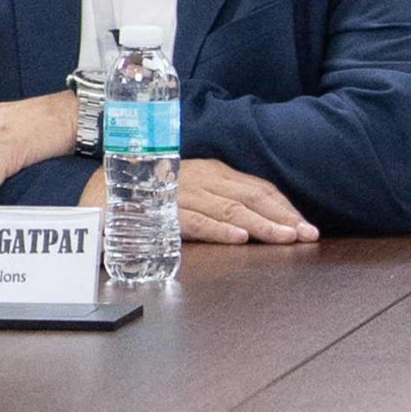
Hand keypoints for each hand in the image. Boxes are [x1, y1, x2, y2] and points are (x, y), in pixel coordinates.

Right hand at [72, 154, 315, 244]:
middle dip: (282, 216)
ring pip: (230, 209)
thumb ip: (220, 197)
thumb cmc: (152, 190)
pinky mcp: (163, 212)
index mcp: (212, 171)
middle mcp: (202, 179)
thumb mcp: (192, 187)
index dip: (283, 205)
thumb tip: (257, 218)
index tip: (305, 224)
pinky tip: (240, 239)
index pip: (257, 187)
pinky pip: (196, 221)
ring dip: (260, 224)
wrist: (102, 189)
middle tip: (307, 234)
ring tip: (285, 237)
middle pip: (251, 197)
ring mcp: (183, 194)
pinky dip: (219, 230)